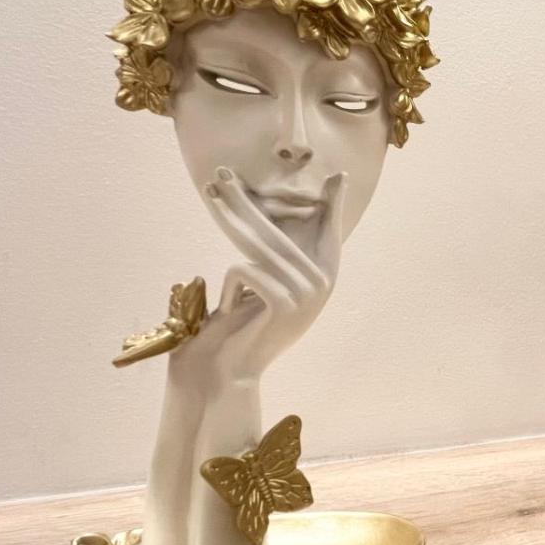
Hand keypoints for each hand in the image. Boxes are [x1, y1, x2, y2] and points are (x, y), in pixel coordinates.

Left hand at [175, 168, 347, 385]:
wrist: (238, 370)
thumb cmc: (251, 325)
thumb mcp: (272, 285)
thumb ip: (281, 253)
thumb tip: (281, 221)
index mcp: (325, 276)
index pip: (330, 228)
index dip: (332, 203)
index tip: (336, 175)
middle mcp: (322, 283)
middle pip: (279, 230)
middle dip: (247, 198)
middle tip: (222, 174)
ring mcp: (307, 293)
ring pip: (260, 245)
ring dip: (228, 217)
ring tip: (209, 196)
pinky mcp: (285, 303)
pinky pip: (246, 270)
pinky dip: (231, 286)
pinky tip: (230, 308)